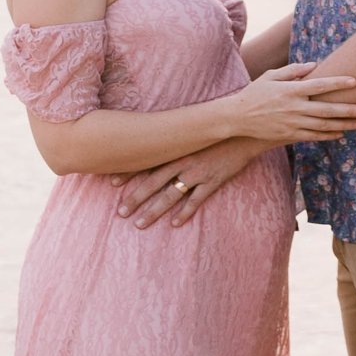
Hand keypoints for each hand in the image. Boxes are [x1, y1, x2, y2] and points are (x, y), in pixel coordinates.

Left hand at [119, 137, 269, 228]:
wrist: (244, 131)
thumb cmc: (215, 131)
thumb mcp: (191, 132)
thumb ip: (175, 139)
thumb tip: (157, 142)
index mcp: (175, 149)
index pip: (147, 161)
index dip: (129, 172)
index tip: (111, 182)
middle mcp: (182, 161)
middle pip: (153, 183)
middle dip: (135, 198)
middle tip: (120, 213)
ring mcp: (197, 172)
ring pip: (170, 195)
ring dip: (153, 211)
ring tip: (139, 224)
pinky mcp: (213, 180)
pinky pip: (196, 200)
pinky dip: (185, 212)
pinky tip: (174, 223)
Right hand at [230, 64, 355, 146]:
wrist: (238, 117)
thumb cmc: (256, 93)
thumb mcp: (271, 76)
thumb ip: (293, 70)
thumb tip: (315, 65)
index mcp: (290, 90)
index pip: (319, 85)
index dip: (338, 83)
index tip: (355, 81)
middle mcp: (294, 107)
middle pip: (327, 109)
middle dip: (348, 110)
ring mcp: (292, 123)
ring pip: (323, 125)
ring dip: (343, 125)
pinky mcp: (289, 135)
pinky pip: (313, 136)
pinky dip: (328, 135)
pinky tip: (341, 133)